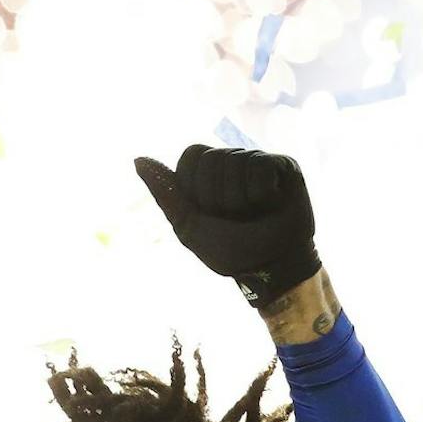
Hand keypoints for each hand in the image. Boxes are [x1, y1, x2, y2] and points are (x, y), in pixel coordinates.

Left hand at [134, 145, 318, 307]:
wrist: (269, 267)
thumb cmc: (228, 249)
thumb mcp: (188, 226)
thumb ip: (164, 192)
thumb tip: (137, 159)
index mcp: (206, 175)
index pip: (191, 154)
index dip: (194, 185)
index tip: (205, 210)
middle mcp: (231, 163)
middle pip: (212, 158)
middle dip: (216, 197)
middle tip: (233, 217)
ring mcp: (258, 161)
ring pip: (236, 162)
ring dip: (240, 200)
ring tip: (253, 213)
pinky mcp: (284, 165)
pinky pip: (260, 167)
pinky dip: (261, 193)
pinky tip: (271, 204)